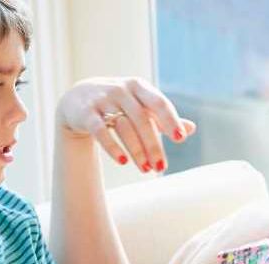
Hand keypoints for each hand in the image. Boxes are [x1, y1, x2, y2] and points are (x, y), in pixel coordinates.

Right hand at [56, 77, 196, 172]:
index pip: (158, 102)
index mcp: (138, 87)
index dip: (170, 119)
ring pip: (123, 127)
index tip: (180, 139)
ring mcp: (103, 101)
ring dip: (136, 150)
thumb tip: (191, 129)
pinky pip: (100, 131)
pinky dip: (112, 147)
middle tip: (161, 167)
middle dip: (153, 145)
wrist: (78, 98)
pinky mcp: (86, 113)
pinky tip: (123, 162)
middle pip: (142, 119)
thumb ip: (162, 117)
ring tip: (146, 170)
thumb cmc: (117, 103)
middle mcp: (121, 90)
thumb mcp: (140, 105)